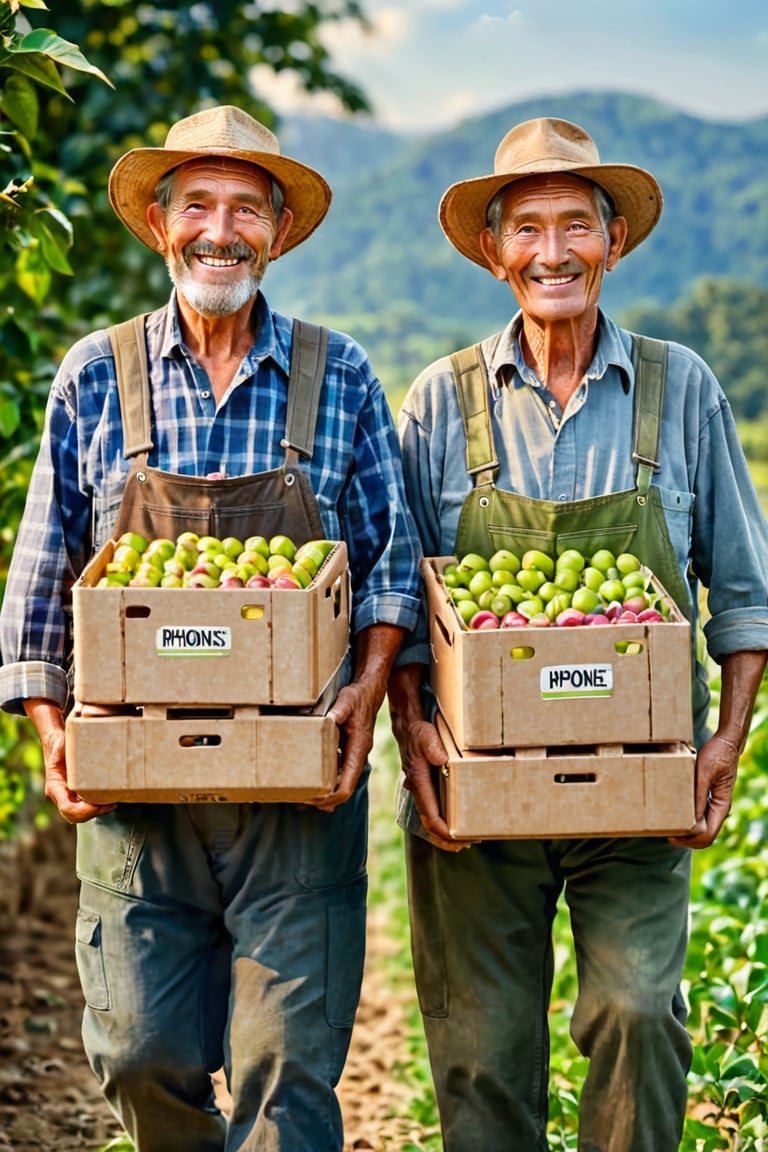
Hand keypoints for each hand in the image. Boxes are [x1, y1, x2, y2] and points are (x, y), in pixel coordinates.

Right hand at [25, 699, 115, 823]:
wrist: (56, 745)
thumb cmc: (58, 744)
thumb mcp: (60, 743)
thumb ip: (63, 745)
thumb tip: (71, 735)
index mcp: (55, 787)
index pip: (68, 809)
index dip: (84, 811)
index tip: (99, 803)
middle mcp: (61, 795)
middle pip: (76, 817)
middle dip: (94, 813)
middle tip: (112, 803)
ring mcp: (68, 796)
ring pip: (81, 815)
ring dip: (97, 811)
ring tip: (113, 802)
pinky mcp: (76, 795)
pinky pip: (85, 807)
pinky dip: (98, 806)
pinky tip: (110, 798)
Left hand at [308, 678, 377, 811]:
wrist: (369, 691)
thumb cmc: (357, 696)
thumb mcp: (347, 699)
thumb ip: (339, 710)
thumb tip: (329, 720)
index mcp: (358, 749)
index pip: (347, 785)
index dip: (331, 796)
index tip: (313, 798)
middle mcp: (358, 756)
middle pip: (344, 790)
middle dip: (325, 799)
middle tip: (302, 798)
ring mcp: (354, 755)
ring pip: (343, 783)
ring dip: (327, 792)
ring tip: (305, 793)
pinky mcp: (350, 751)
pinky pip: (341, 772)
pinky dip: (328, 780)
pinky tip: (314, 778)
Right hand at [398, 719, 470, 851]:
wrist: (408, 729)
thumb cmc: (419, 733)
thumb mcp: (426, 736)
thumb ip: (433, 746)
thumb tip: (442, 760)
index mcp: (420, 783)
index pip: (430, 815)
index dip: (444, 830)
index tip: (458, 839)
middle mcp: (419, 790)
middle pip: (430, 824)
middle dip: (446, 838)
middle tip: (466, 844)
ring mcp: (422, 791)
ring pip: (431, 820)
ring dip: (446, 833)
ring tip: (465, 840)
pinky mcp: (426, 787)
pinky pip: (433, 810)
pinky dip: (444, 821)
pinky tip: (457, 823)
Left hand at [669, 734, 739, 849]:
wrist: (725, 743)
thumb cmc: (716, 755)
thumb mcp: (704, 773)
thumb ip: (699, 796)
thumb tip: (692, 819)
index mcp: (722, 806)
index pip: (709, 835)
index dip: (690, 840)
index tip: (672, 836)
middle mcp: (720, 809)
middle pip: (706, 836)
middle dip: (687, 839)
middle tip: (667, 834)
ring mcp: (715, 805)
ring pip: (703, 828)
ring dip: (687, 832)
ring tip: (668, 826)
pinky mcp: (709, 798)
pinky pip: (700, 817)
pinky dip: (689, 820)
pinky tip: (675, 814)